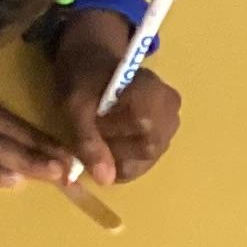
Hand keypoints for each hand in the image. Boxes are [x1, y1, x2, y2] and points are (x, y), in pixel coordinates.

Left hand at [51, 6, 181, 186]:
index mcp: (153, 90)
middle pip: (145, 148)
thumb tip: (105, 180)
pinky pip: (144, 163)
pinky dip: (122, 159)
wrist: (93, 65)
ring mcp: (170, 125)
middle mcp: (170, 109)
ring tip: (101, 131)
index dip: (110, 132)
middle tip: (94, 128)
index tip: (92, 119)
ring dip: (116, 154)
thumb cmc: (85, 78)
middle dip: (113, 147)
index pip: (139, 127)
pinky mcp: (164, 138)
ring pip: (144, 159)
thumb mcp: (75, 105)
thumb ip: (89, 140)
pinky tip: (110, 141)